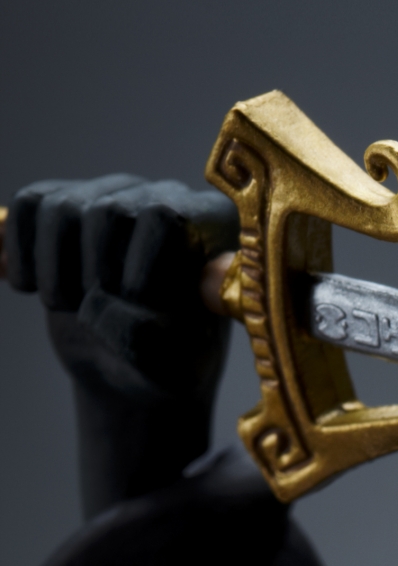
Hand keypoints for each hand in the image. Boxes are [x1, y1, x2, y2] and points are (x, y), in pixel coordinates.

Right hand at [6, 173, 237, 512]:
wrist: (132, 366)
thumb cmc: (169, 366)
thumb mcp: (175, 372)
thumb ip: (155, 343)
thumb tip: (102, 306)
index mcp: (211, 229)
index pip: (163, 218)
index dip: (139, 268)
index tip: (137, 305)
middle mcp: (164, 196)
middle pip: (108, 212)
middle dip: (94, 274)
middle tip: (98, 315)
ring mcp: (114, 193)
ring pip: (61, 208)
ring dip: (53, 270)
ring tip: (64, 306)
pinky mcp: (68, 200)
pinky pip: (29, 205)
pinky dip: (18, 249)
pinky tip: (27, 284)